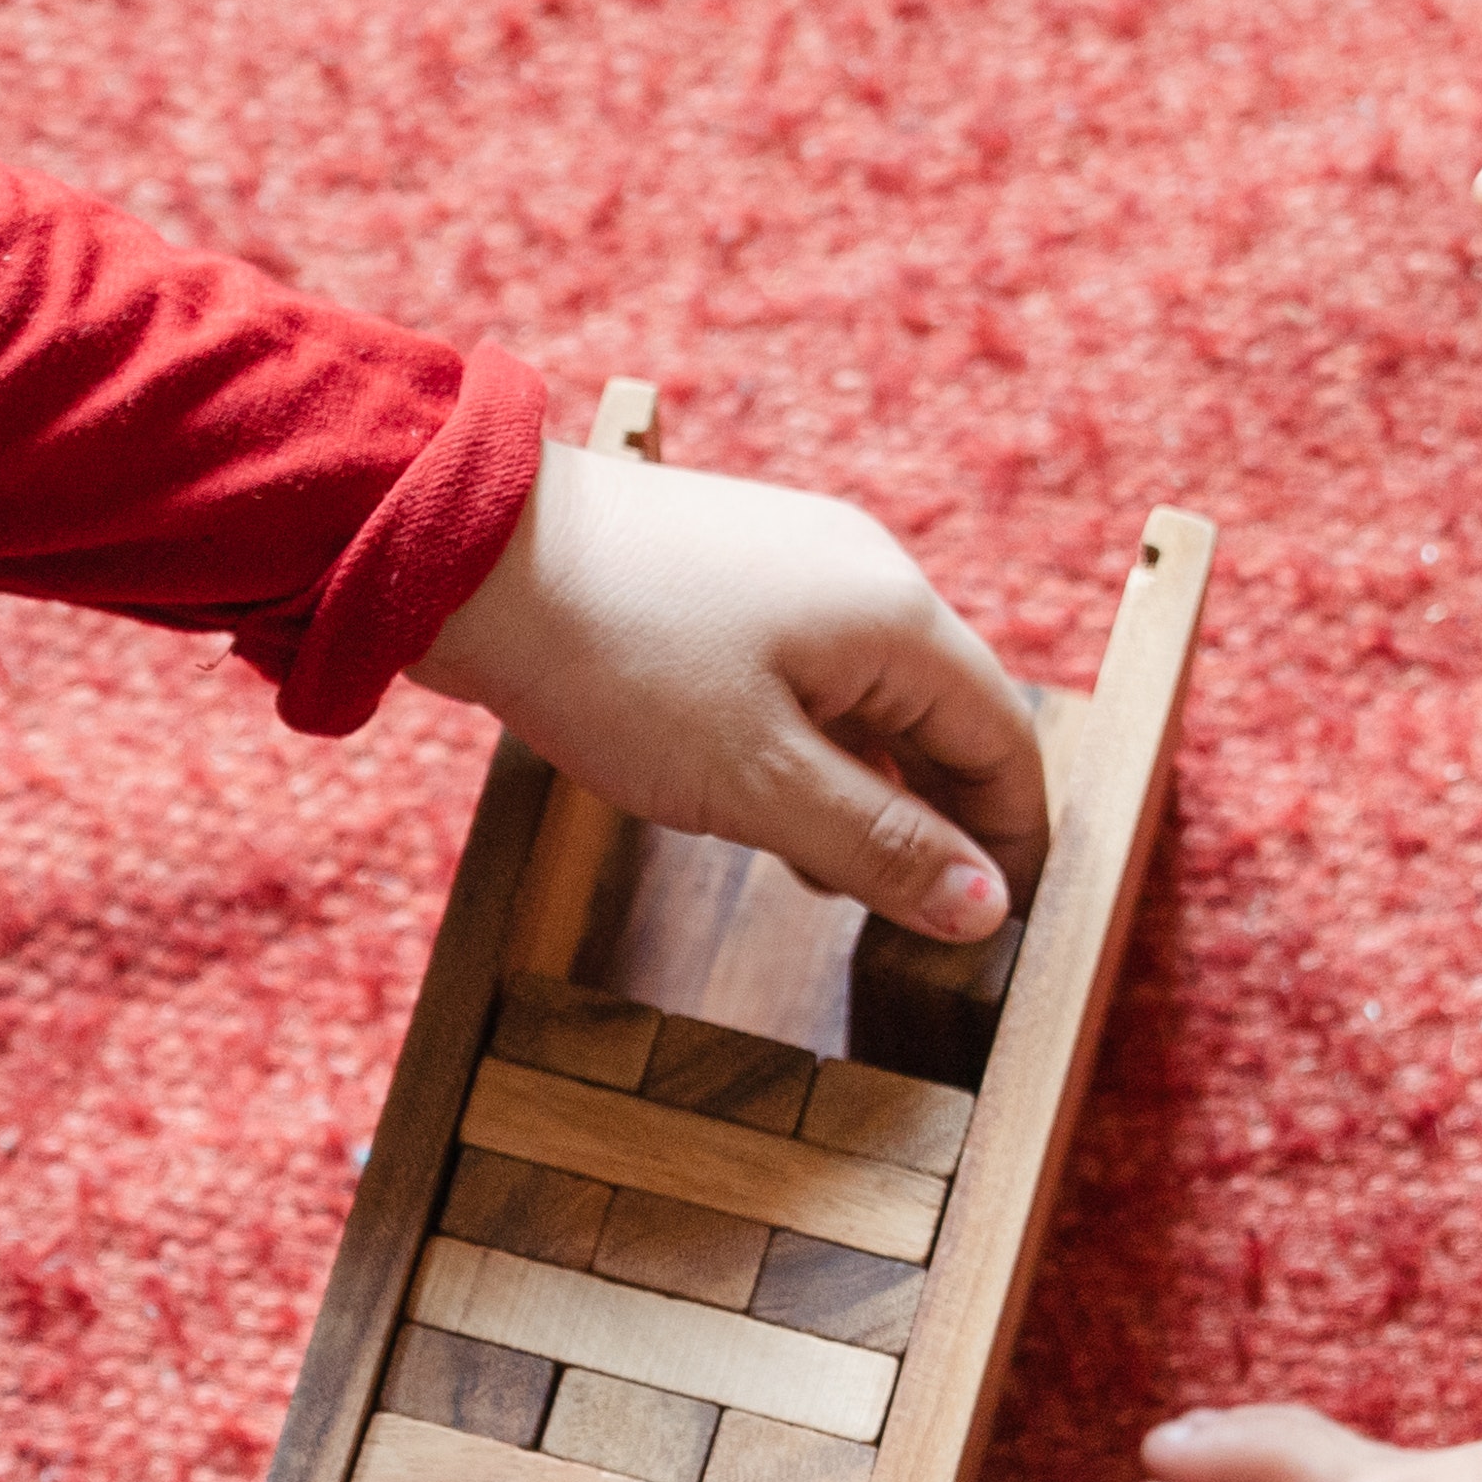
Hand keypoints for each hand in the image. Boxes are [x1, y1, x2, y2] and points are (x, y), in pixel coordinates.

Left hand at [407, 439, 1050, 939]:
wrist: (469, 551)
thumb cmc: (615, 661)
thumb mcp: (758, 782)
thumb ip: (880, 846)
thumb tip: (986, 907)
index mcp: (897, 619)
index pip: (1005, 742)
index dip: (1012, 843)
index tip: (996, 929)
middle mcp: (868, 576)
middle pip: (948, 717)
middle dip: (937, 821)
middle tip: (906, 919)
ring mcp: (799, 565)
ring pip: (876, 699)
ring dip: (867, 791)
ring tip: (824, 877)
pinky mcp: (734, 573)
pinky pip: (814, 672)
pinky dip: (813, 745)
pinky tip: (766, 804)